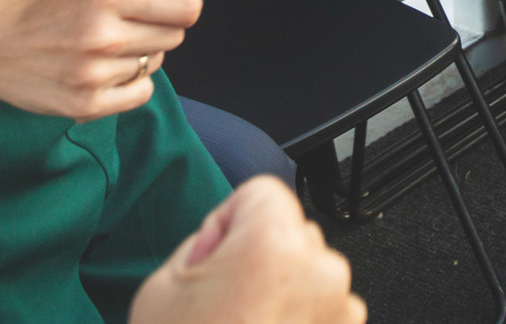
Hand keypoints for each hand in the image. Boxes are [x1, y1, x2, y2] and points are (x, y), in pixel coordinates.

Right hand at [0, 0, 206, 120]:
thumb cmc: (54, 8)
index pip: (188, 7)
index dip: (179, 5)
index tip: (160, 6)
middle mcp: (105, 34)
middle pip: (175, 36)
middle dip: (157, 29)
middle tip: (122, 26)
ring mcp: (95, 73)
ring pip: (157, 63)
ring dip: (139, 56)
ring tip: (103, 48)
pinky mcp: (86, 105)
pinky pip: (141, 93)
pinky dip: (130, 84)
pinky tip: (103, 72)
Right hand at [132, 176, 364, 323]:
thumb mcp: (163, 285)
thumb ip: (206, 242)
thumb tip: (229, 235)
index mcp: (274, 243)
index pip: (260, 194)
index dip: (228, 223)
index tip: (214, 257)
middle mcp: (321, 270)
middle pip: (291, 233)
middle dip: (260, 258)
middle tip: (223, 304)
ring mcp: (342, 310)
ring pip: (309, 276)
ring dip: (283, 294)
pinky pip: (322, 313)